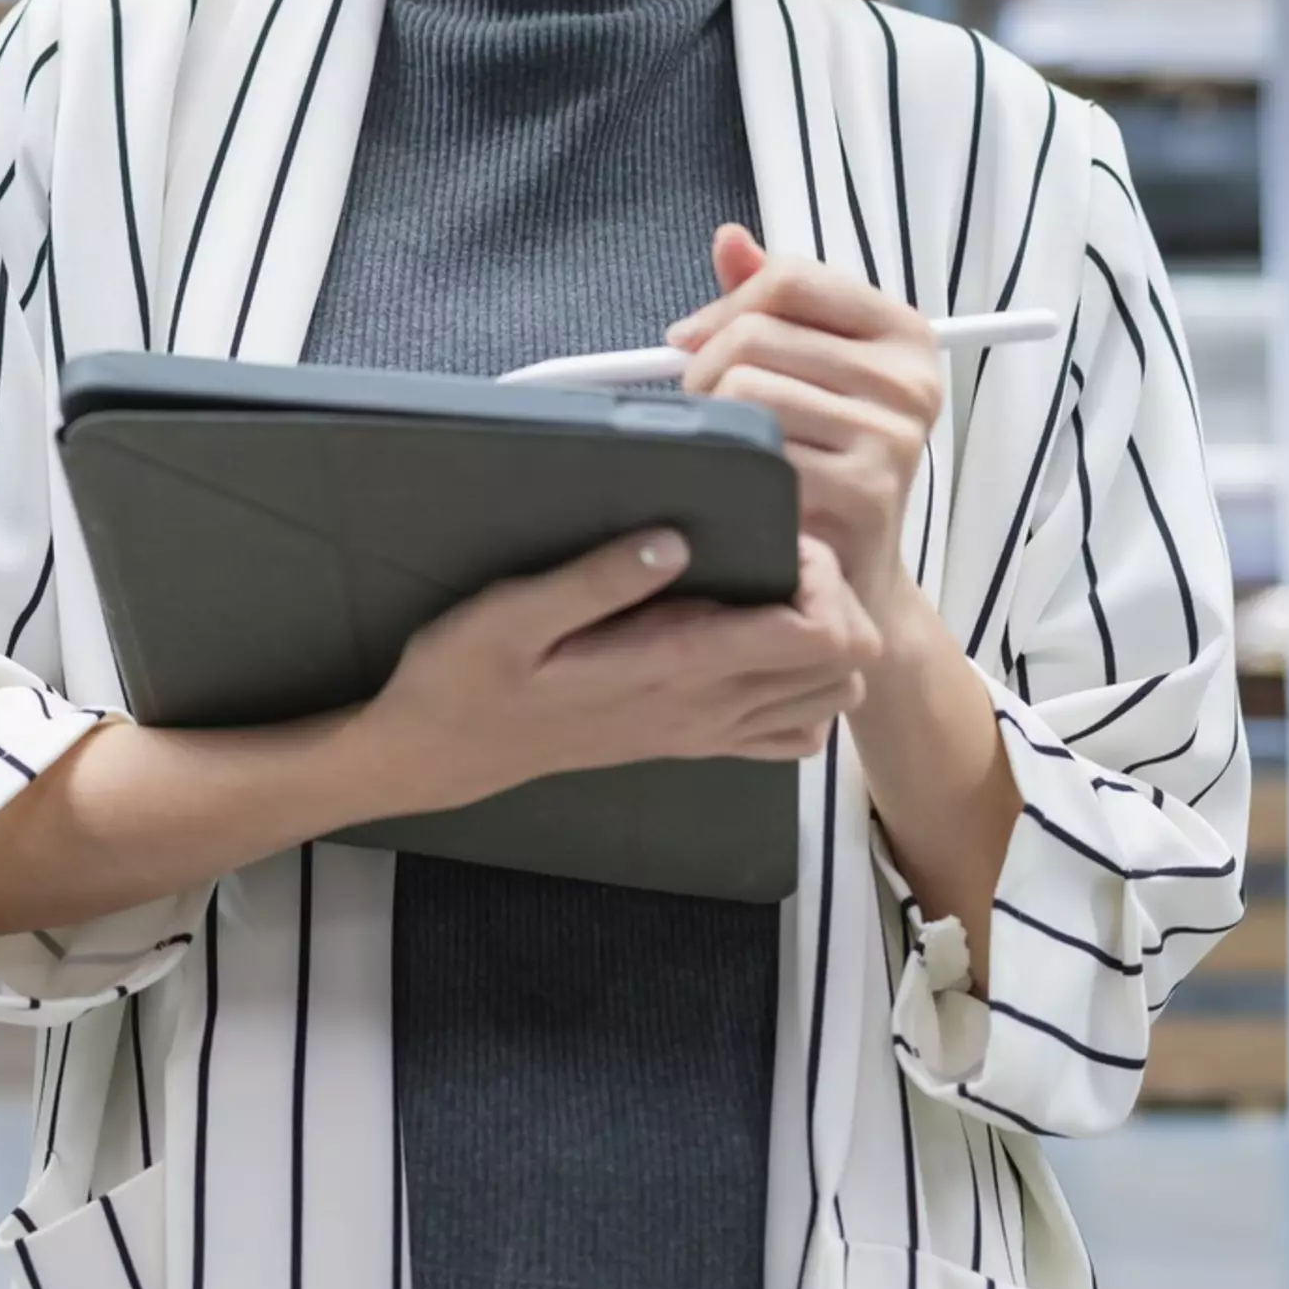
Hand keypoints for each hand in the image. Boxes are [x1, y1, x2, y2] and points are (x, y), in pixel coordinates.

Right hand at [344, 528, 885, 821]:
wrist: (442, 752)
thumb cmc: (468, 674)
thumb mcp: (512, 613)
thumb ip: (596, 578)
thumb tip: (676, 538)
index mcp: (676, 667)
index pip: (818, 634)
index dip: (821, 576)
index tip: (772, 536)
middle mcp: (707, 708)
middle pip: (846, 666)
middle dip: (835, 600)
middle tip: (776, 557)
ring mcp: (705, 732)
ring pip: (830, 700)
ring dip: (824, 640)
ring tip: (768, 593)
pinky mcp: (692, 742)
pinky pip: (791, 734)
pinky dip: (800, 689)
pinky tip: (754, 646)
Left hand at [670, 224, 942, 616]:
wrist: (854, 572)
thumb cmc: (824, 458)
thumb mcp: (810, 368)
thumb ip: (771, 302)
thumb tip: (729, 239)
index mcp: (904, 334)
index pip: (790, 280)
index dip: (724, 306)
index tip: (694, 340)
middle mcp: (909, 382)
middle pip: (755, 334)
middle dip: (704, 369)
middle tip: (705, 409)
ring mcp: (890, 438)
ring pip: (743, 389)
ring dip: (710, 421)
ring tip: (727, 447)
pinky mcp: (861, 493)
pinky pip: (753, 453)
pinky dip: (728, 467)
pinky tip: (741, 485)